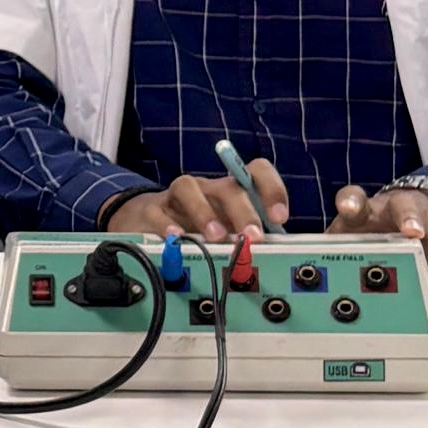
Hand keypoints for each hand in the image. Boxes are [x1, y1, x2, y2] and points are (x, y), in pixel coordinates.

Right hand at [111, 159, 286, 246]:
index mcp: (231, 190)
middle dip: (244, 212)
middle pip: (229, 187)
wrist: (147, 221)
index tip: (279, 218)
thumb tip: (272, 255)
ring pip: (189, 188)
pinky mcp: (152, 208)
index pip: (256, 172)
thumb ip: (246, 239)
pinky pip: (158, 210)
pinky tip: (176, 238)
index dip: (272, 190)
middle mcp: (207, 188)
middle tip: (252, 237)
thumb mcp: (226, 232)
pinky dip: (167, 224)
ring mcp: (178, 196)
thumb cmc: (196, 229)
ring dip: (205, 213)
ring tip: (216, 237)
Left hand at [330, 181, 427, 305]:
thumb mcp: (350, 237)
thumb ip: (338, 252)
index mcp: (366, 209)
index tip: (350, 209)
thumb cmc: (374, 229)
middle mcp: (400, 205)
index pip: (353, 198)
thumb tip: (321, 283)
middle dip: (411, 223)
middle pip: (407, 209)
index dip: (351, 203)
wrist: (410, 209)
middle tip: (412, 239)